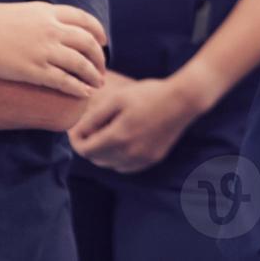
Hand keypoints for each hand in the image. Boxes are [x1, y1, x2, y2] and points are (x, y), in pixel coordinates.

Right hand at [0, 1, 106, 97]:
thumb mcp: (23, 12)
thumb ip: (42, 19)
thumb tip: (51, 27)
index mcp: (49, 12)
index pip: (85, 20)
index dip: (98, 32)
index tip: (103, 41)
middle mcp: (52, 29)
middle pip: (88, 43)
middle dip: (99, 58)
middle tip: (101, 69)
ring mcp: (43, 50)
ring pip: (80, 64)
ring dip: (93, 75)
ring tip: (98, 84)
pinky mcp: (32, 69)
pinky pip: (64, 80)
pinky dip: (78, 87)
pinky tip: (84, 93)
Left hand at [68, 71, 205, 173]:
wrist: (183, 100)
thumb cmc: (150, 94)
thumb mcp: (118, 98)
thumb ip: (95, 117)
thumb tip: (79, 131)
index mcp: (117, 137)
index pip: (84, 150)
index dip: (76, 140)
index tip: (76, 129)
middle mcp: (128, 153)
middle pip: (95, 158)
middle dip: (89, 144)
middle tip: (91, 128)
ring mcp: (141, 159)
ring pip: (110, 164)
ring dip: (103, 152)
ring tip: (107, 132)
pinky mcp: (152, 159)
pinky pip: (126, 166)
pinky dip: (118, 157)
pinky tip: (123, 141)